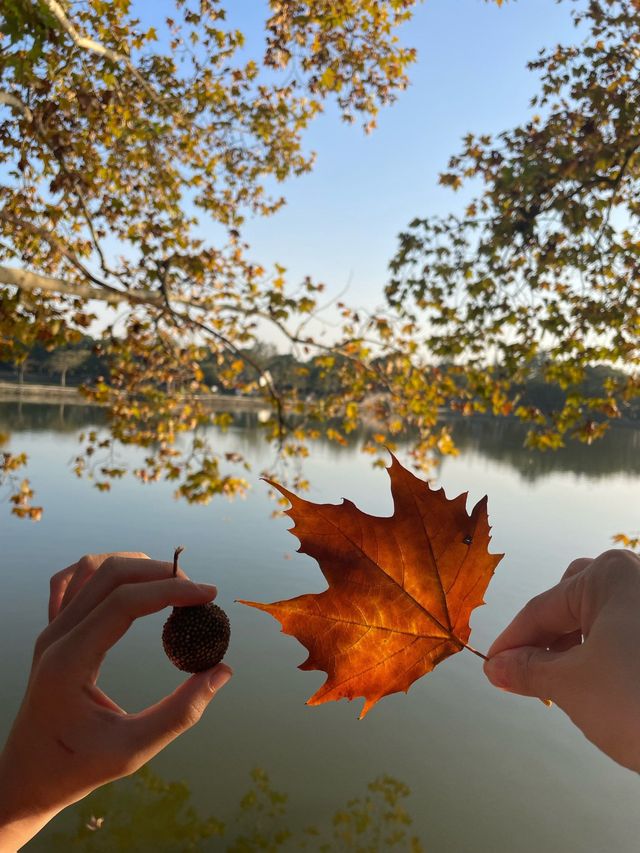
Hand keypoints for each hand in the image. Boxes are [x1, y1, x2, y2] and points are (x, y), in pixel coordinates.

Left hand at [0, 552, 231, 850]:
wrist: (24, 778)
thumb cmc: (75, 769)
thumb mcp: (132, 750)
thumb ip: (180, 712)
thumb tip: (222, 671)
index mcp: (69, 660)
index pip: (124, 602)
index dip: (171, 591)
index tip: (209, 594)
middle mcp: (56, 636)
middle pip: (110, 574)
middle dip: (160, 574)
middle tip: (197, 593)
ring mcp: (50, 630)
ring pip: (91, 568)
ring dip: (135, 567)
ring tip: (170, 585)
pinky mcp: (51, 632)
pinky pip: (71, 581)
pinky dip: (103, 572)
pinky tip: (127, 584)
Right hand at [484, 548, 639, 771]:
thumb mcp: (571, 686)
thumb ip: (527, 670)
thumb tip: (496, 668)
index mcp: (610, 575)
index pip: (540, 608)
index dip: (510, 643)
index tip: (491, 669)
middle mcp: (638, 578)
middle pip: (571, 603)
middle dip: (546, 639)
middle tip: (526, 675)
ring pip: (601, 619)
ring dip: (574, 650)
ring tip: (563, 688)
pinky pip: (627, 633)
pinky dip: (604, 656)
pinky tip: (601, 688)